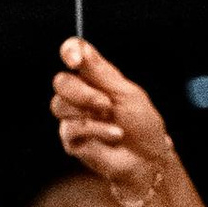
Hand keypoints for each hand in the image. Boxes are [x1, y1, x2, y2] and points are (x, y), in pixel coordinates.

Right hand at [50, 38, 174, 206]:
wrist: (147, 158)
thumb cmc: (142, 124)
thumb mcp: (127, 93)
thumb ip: (101, 73)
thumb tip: (81, 48)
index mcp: (94, 78)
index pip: (73, 54)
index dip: (70, 52)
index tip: (75, 59)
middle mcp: (80, 95)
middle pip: (61, 82)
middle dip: (82, 92)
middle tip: (106, 103)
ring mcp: (73, 117)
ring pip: (59, 104)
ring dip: (89, 110)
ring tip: (112, 118)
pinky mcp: (71, 139)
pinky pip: (71, 127)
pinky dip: (96, 129)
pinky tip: (114, 134)